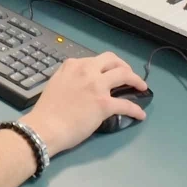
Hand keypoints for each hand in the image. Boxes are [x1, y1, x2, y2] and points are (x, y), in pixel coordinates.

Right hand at [22, 53, 147, 155]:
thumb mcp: (56, 83)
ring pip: (124, 75)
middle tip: (129, 76)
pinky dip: (136, 110)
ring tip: (142, 87)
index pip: (96, 60)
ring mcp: (97, 86)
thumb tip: (81, 83)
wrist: (45, 127)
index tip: (111, 72)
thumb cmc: (47, 110)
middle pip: (113, 61)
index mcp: (73, 65)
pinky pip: (127, 105)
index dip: (107, 66)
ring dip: (136, 80)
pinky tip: (140, 115)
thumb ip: (70, 78)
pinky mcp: (104, 103)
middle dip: (125, 66)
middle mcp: (87, 70)